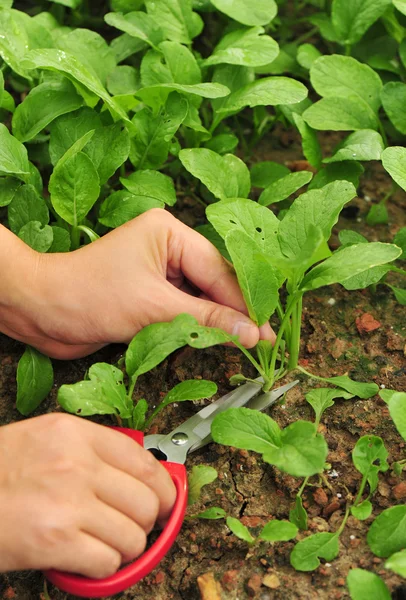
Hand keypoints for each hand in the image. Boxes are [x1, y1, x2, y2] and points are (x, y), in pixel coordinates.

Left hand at [0, 209, 274, 358]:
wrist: (41, 312)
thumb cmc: (87, 295)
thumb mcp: (153, 307)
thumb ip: (205, 320)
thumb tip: (250, 332)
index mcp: (168, 232)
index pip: (217, 268)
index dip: (243, 301)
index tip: (265, 329)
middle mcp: (167, 247)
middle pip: (213, 282)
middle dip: (233, 312)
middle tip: (261, 341)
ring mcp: (159, 272)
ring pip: (201, 298)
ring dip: (216, 322)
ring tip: (245, 344)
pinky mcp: (151, 295)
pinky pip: (184, 311)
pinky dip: (196, 328)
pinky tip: (214, 341)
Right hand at [0, 414, 175, 577]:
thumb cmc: (0, 470)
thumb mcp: (46, 440)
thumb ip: (91, 449)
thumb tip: (139, 467)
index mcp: (75, 434)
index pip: (143, 460)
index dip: (164, 486)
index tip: (166, 498)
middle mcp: (75, 463)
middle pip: (147, 499)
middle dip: (148, 520)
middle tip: (135, 526)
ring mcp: (67, 502)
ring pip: (134, 534)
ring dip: (126, 547)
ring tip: (106, 544)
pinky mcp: (55, 541)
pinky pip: (109, 561)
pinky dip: (105, 567)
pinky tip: (88, 559)